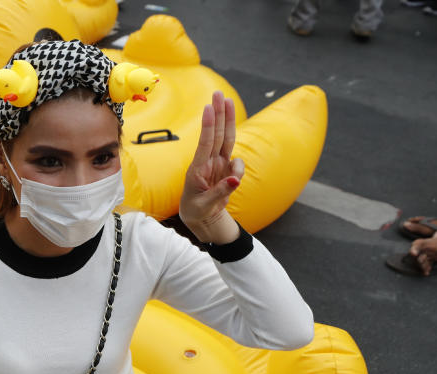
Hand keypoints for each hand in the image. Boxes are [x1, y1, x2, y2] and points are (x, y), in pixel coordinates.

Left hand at [178, 91, 244, 241]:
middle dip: (219, 113)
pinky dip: (239, 170)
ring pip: (226, 139)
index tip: (208, 108)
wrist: (201, 217)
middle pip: (217, 134)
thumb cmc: (197, 210)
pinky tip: (233, 182)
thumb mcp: (205, 205)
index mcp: (198, 169)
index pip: (205, 143)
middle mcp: (208, 162)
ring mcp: (218, 164)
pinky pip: (237, 164)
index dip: (209, 126)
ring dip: (228, 120)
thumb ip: (220, 192)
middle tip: (219, 93)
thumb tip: (235, 180)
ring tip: (227, 101)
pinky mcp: (227, 170)